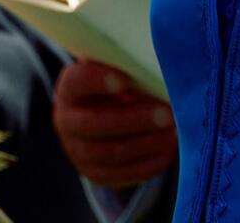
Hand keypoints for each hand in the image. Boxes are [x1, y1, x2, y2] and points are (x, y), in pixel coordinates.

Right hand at [53, 61, 176, 188]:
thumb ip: (131, 66)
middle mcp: (67, 120)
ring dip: (144, 144)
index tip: (125, 81)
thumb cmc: (117, 77)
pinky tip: (166, 154)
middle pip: (95, 123)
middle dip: (135, 120)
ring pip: (108, 152)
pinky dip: (143, 166)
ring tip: (172, 135)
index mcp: (71, 86)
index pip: (78, 81)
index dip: (98, 81)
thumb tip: (161, 71)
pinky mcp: (92, 171)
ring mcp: (76, 149)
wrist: (102, 109)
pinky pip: (116, 174)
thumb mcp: (118, 66)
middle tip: (168, 114)